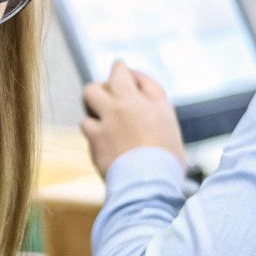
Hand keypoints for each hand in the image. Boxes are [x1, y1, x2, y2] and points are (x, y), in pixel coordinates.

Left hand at [80, 60, 187, 177]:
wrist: (149, 181)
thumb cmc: (167, 164)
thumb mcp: (170, 136)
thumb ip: (155, 117)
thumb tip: (141, 113)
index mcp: (158, 103)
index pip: (143, 78)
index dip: (132, 75)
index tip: (126, 76)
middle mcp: (134, 103)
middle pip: (116, 74)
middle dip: (113, 73)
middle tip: (107, 83)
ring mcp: (111, 115)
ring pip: (91, 92)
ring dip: (92, 100)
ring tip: (96, 110)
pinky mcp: (95, 133)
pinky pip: (86, 123)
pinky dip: (91, 129)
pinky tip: (96, 137)